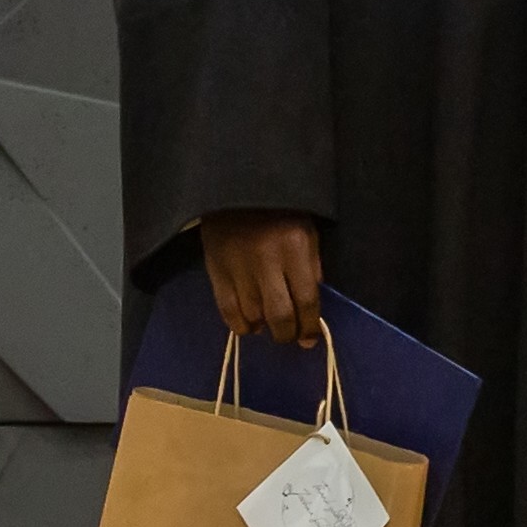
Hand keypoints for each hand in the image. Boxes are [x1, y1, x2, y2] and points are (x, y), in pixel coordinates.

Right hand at [200, 211, 323, 345]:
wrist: (235, 188)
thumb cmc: (279, 209)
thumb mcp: (306, 231)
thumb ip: (311, 267)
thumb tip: (310, 308)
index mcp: (295, 247)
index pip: (306, 300)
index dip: (309, 326)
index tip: (309, 339)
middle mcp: (267, 261)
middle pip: (279, 315)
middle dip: (287, 334)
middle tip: (289, 336)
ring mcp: (238, 267)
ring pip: (253, 316)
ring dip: (263, 327)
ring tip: (267, 324)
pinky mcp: (215, 270)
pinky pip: (227, 310)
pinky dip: (240, 324)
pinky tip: (248, 324)